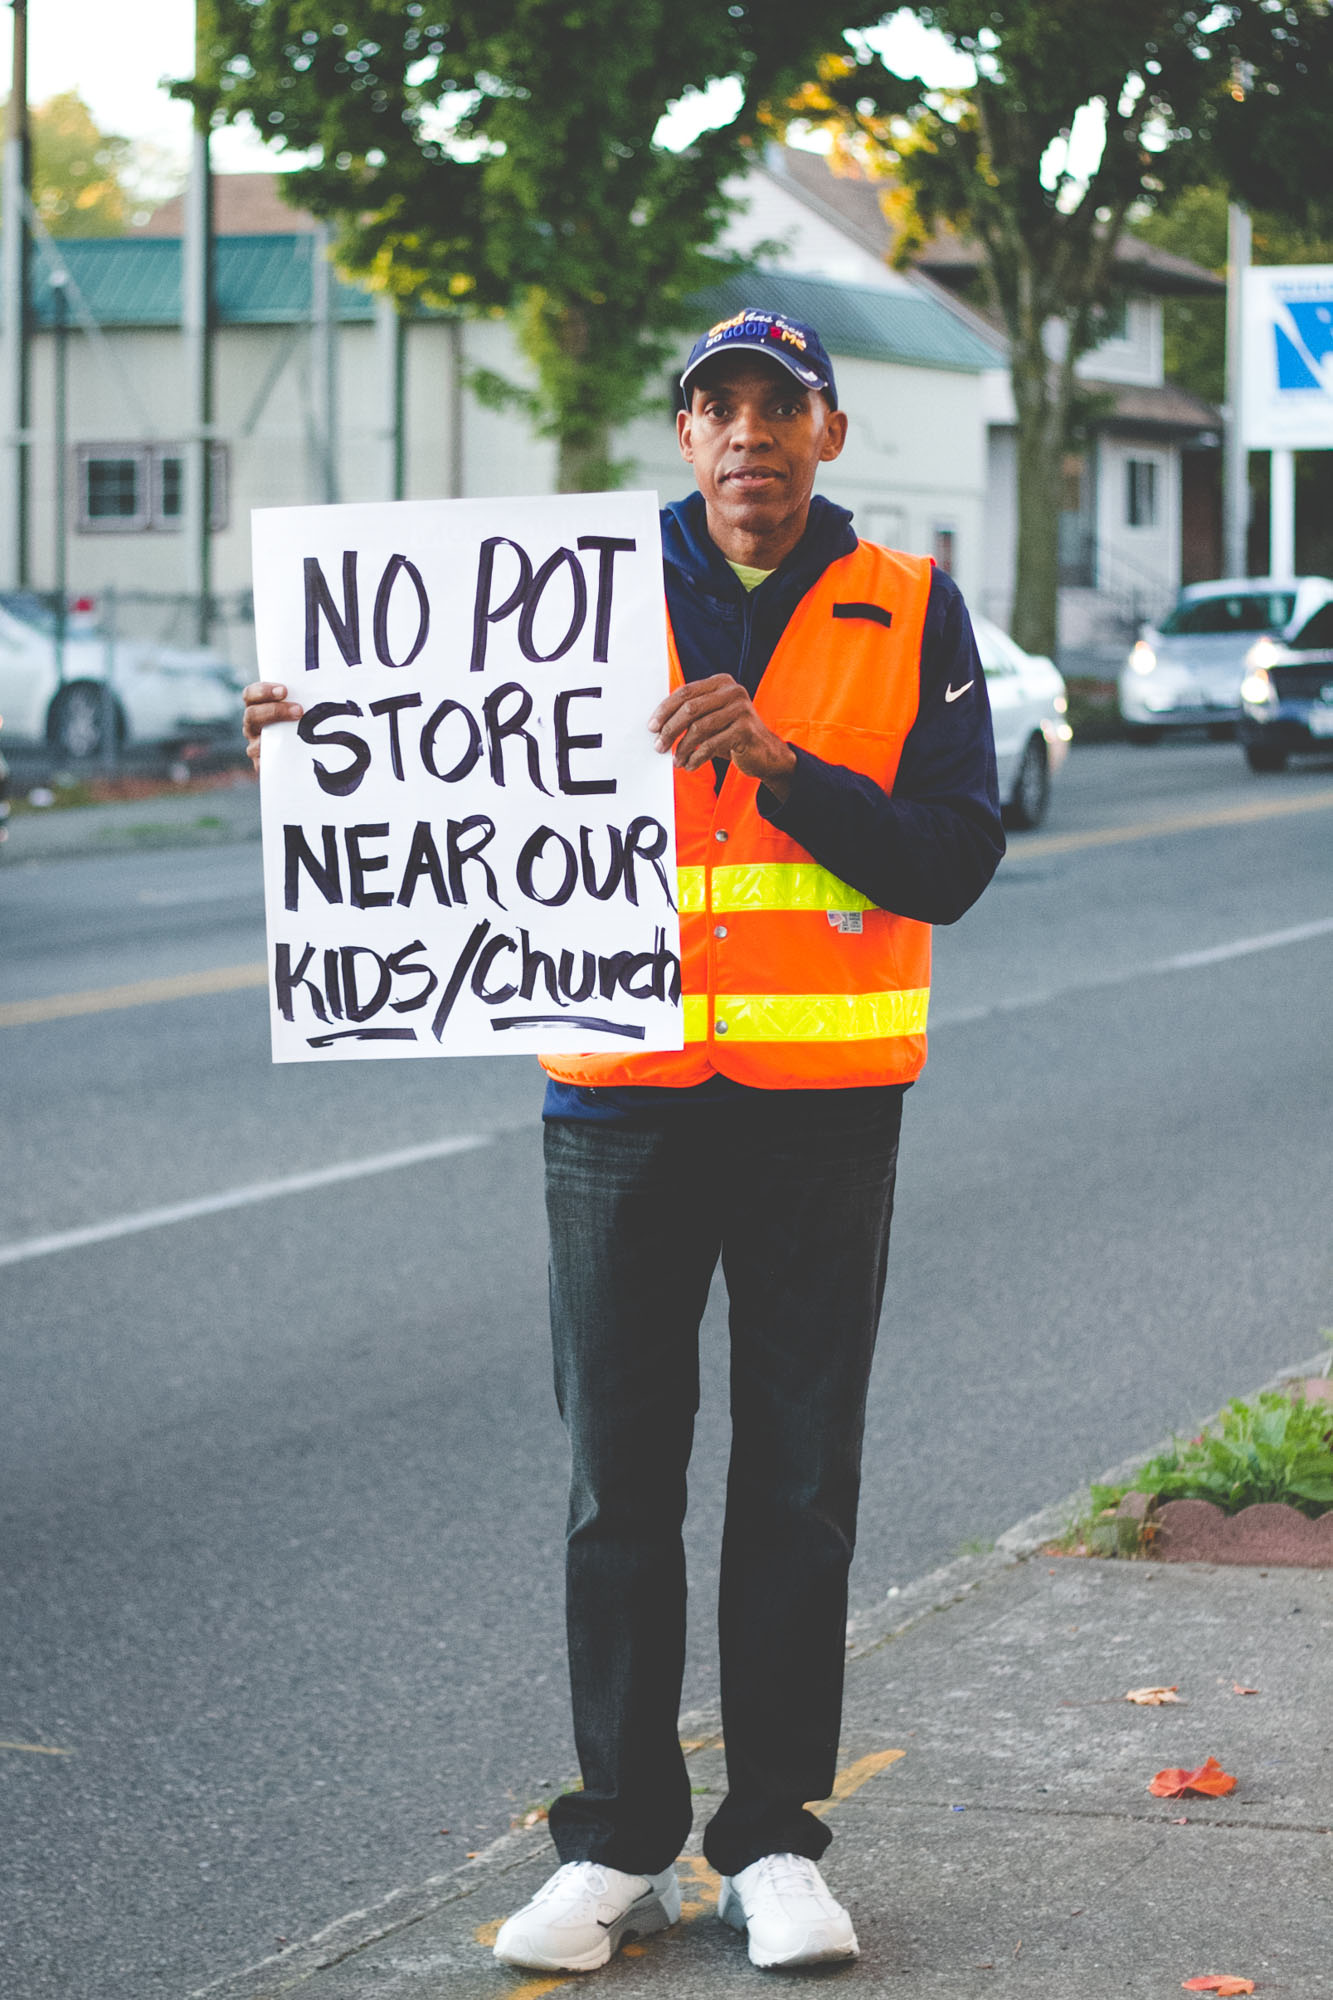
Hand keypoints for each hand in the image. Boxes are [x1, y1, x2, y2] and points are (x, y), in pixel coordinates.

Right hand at [242, 682, 303, 768]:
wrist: (304, 761)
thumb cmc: (306, 723)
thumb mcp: (303, 707)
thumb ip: (306, 696)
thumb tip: (339, 676)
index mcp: (257, 707)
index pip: (250, 695)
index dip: (263, 691)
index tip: (284, 690)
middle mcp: (253, 727)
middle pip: (251, 715)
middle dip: (274, 711)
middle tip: (299, 710)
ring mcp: (256, 747)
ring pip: (255, 743)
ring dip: (277, 738)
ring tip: (300, 736)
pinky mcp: (263, 767)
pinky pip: (265, 765)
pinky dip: (277, 760)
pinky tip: (294, 757)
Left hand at [649, 675, 795, 800]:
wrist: (765, 753)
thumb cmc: (732, 735)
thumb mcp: (712, 718)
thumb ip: (691, 714)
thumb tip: (658, 725)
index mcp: (721, 683)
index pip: (685, 693)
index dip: (665, 710)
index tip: (652, 727)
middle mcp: (732, 691)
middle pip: (690, 709)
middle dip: (670, 729)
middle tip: (659, 746)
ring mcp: (741, 709)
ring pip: (699, 728)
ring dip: (682, 748)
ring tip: (675, 761)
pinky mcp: (745, 730)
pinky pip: (711, 745)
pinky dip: (696, 758)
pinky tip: (690, 765)